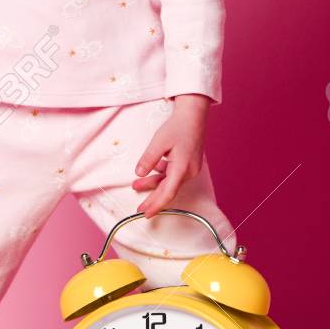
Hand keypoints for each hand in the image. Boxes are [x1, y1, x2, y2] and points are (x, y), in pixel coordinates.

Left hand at [132, 94, 210, 216]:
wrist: (193, 114)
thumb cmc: (178, 126)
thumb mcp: (159, 142)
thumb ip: (148, 159)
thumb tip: (139, 174)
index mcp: (182, 168)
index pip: (167, 193)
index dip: (156, 205)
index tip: (146, 214)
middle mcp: (189, 171)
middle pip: (168, 190)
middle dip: (152, 199)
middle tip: (139, 209)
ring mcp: (190, 168)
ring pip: (169, 182)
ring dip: (154, 184)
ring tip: (136, 185)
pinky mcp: (188, 163)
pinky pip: (173, 174)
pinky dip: (161, 175)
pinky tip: (151, 170)